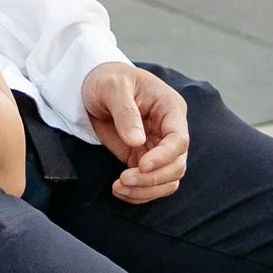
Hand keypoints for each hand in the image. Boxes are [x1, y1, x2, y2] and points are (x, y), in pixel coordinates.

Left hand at [81, 61, 189, 204]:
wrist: (93, 85)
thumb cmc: (107, 79)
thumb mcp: (113, 87)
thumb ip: (125, 112)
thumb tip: (137, 141)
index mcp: (170, 108)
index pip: (179, 140)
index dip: (164, 157)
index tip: (141, 165)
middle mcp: (169, 130)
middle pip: (177, 165)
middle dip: (153, 178)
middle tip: (124, 180)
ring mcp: (157, 147)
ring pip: (167, 180)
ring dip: (146, 190)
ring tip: (119, 187)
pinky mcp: (143, 159)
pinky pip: (151, 184)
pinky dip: (139, 193)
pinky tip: (120, 190)